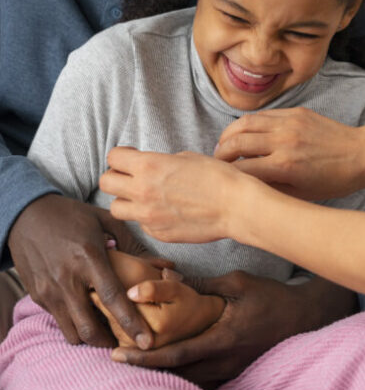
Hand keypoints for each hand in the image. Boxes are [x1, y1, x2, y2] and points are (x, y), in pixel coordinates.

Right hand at [7, 194, 157, 347]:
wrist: (28, 215)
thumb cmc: (72, 215)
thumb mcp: (105, 219)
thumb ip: (132, 243)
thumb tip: (162, 264)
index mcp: (88, 257)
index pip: (112, 297)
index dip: (131, 322)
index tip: (147, 341)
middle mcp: (67, 279)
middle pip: (90, 327)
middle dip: (110, 341)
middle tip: (126, 341)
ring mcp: (49, 290)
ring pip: (72, 332)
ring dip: (91, 337)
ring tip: (107, 330)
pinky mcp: (37, 296)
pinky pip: (59, 321)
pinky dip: (75, 325)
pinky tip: (88, 315)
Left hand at [101, 147, 253, 243]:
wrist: (235, 206)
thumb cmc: (217, 177)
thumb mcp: (186, 157)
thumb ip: (160, 162)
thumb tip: (150, 167)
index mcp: (149, 166)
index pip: (113, 157)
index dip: (121, 156)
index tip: (131, 157)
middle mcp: (142, 191)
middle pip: (105, 182)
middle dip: (116, 177)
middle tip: (130, 177)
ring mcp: (148, 216)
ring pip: (116, 208)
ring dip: (126, 200)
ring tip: (143, 197)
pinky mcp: (158, 234)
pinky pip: (141, 224)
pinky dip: (147, 218)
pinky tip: (165, 211)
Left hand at [110, 270, 356, 389]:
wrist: (304, 316)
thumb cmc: (271, 296)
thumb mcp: (237, 283)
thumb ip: (202, 286)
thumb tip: (168, 279)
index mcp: (222, 339)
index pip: (176, 354)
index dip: (145, 357)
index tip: (118, 353)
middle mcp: (223, 360)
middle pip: (176, 373)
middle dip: (144, 367)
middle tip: (114, 356)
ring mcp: (230, 368)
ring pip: (188, 377)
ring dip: (161, 370)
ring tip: (134, 357)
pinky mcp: (235, 367)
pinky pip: (202, 375)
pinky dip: (181, 369)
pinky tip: (168, 358)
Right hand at [215, 107, 364, 198]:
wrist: (360, 154)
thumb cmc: (333, 181)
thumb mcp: (300, 194)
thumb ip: (270, 188)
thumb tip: (244, 184)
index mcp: (285, 167)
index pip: (241, 169)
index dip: (226, 176)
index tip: (219, 180)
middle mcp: (284, 142)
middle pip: (237, 142)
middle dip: (220, 153)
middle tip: (216, 162)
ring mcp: (289, 123)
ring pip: (245, 123)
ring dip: (229, 134)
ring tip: (224, 146)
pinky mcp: (295, 112)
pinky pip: (262, 115)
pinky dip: (247, 124)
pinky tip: (243, 134)